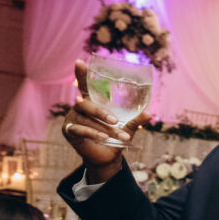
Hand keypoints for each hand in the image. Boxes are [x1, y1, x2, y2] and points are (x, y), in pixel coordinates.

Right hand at [62, 60, 151, 180]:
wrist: (107, 158)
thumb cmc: (115, 138)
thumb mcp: (128, 127)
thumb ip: (136, 120)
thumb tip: (149, 113)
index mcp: (91, 102)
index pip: (85, 86)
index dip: (81, 74)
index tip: (79, 61)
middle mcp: (79, 108)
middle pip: (86, 104)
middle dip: (102, 113)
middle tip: (116, 121)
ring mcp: (72, 119)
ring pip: (87, 120)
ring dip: (105, 128)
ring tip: (121, 135)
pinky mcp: (69, 131)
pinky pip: (81, 130)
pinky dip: (94, 134)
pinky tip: (104, 138)